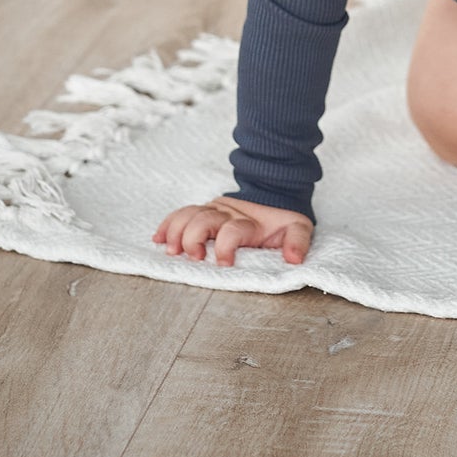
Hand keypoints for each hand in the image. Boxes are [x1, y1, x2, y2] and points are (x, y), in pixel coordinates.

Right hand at [152, 196, 312, 266]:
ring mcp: (213, 211)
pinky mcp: (204, 210)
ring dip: (176, 232)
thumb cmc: (281, 218)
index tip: (224, 264)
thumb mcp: (298, 227)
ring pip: (188, 215)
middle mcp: (227, 214)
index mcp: (248, 222)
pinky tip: (157, 239)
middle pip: (203, 220)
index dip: (226, 246)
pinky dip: (168, 225)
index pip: (232, 231)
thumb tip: (294, 259)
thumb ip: (298, 241)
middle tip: (194, 257)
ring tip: (170, 250)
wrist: (273, 192)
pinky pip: (181, 213)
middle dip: (193, 239)